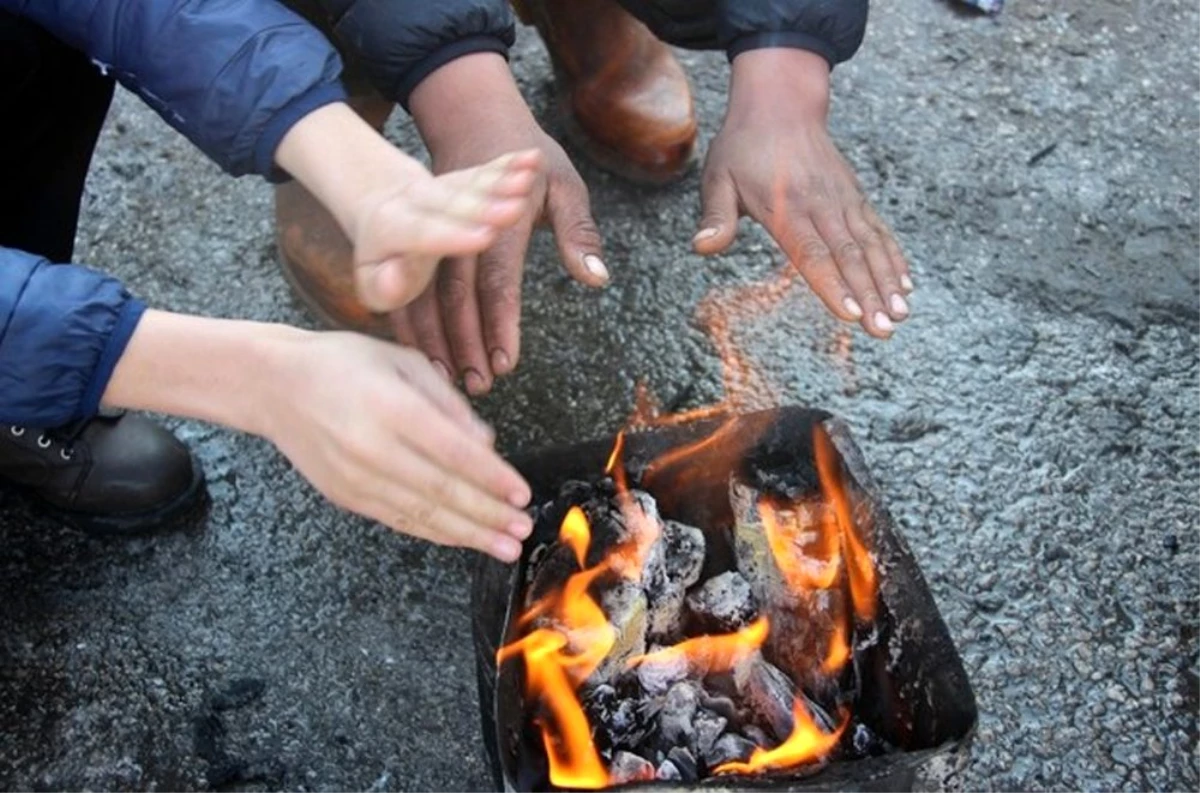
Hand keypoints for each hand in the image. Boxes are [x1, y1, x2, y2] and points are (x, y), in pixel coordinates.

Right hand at [104, 311, 533, 561]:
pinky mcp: (347, 496)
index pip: (453, 452)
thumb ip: (448, 402)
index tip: (523, 493)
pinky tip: (464, 539)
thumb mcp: (404, 361)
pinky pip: (400, 520)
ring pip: (422, 514)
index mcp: (390, 407)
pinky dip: (436, 532)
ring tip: (505, 547)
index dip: (492, 478)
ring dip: (469, 534)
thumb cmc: (344, 363)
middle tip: (523, 529)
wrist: (273, 386)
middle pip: (442, 491)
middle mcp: (372, 448)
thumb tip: (487, 445)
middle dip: (489, 515)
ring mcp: (356, 478)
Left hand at [348, 149, 545, 313]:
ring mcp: (443, 188)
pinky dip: (509, 164)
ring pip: (473, 183)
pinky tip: (532, 158)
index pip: (423, 233)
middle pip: (453, 203)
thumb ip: (381, 287)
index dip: (452, 235)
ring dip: (502, 182)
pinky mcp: (464, 180)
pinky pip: (487, 170)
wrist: (378, 206)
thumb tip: (395, 282)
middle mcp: (418, 201)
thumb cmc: (379, 260)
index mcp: (393, 226)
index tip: (483, 236)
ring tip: (528, 177)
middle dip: (485, 206)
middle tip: (516, 209)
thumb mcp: (368, 281)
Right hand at [400, 53, 606, 394]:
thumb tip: (595, 277)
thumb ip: (579, 234)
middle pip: (456, 294)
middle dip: (464, 341)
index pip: (498, 279)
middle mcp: (462, 226)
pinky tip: (426, 353)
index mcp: (502, 217)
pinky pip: (412, 285)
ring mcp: (436, 230)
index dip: (500, 322)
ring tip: (451, 378)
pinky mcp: (422, 237)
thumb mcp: (565, 185)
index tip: (505, 361)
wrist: (476, 119)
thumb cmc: (531, 160)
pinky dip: (415, 321)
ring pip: (427, 293)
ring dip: (437, 338)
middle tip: (477, 384)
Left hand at [694, 49, 912, 338]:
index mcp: (785, 207)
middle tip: (884, 329)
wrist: (781, 103)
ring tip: (901, 314)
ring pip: (870, 246)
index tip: (851, 314)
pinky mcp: (854, 197)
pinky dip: (893, 258)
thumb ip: (716, 216)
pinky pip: (878, 231)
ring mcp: (842, 200)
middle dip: (869, 295)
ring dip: (888, 281)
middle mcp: (820, 205)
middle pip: (848, 256)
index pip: (812, 253)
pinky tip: (906, 285)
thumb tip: (702, 246)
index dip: (833, 285)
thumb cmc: (743, 146)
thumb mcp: (718, 178)